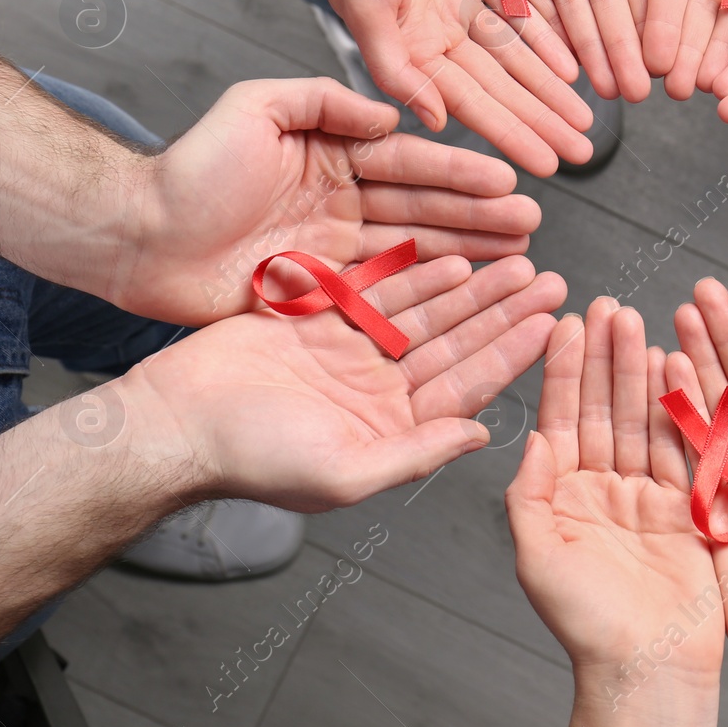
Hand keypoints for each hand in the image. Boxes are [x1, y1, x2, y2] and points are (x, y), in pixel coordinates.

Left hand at [110, 78, 542, 324]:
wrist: (135, 238)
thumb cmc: (187, 170)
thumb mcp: (255, 108)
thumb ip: (323, 100)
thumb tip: (391, 115)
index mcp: (332, 154)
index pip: (409, 162)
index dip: (459, 172)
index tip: (507, 178)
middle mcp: (340, 201)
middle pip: (423, 209)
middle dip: (479, 215)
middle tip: (531, 223)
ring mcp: (333, 248)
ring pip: (414, 250)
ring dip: (467, 253)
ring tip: (517, 256)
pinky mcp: (318, 292)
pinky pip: (384, 290)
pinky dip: (426, 291)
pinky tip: (464, 292)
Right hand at [121, 252, 566, 510]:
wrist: (175, 420)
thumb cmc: (252, 459)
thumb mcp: (346, 471)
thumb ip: (418, 453)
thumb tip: (483, 435)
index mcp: (393, 428)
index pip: (467, 384)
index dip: (511, 353)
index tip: (552, 323)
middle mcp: (380, 388)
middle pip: (457, 341)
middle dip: (504, 310)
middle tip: (549, 277)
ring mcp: (352, 352)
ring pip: (426, 311)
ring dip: (470, 286)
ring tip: (515, 258)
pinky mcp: (321, 319)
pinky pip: (379, 290)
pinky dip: (414, 272)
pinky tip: (452, 255)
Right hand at [307, 0, 594, 174]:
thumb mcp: (366, 9)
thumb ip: (397, 68)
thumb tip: (435, 122)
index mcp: (408, 48)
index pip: (470, 102)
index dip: (510, 134)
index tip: (549, 165)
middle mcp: (435, 30)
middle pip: (500, 85)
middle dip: (541, 120)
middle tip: (584, 153)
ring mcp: (458, 0)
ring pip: (515, 53)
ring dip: (549, 87)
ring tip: (585, 120)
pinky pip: (520, 8)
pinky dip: (546, 37)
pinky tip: (574, 67)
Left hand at [506, 299, 723, 726]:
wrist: (648, 668)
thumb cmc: (587, 626)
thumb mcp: (536, 557)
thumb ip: (529, 493)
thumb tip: (529, 436)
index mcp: (560, 495)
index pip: (559, 416)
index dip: (562, 368)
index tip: (566, 321)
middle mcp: (599, 487)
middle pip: (601, 405)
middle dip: (604, 355)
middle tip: (609, 305)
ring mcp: (642, 494)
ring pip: (639, 417)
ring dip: (639, 369)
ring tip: (640, 321)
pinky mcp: (683, 506)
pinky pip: (679, 446)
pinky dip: (679, 406)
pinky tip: (676, 368)